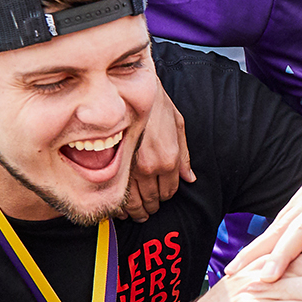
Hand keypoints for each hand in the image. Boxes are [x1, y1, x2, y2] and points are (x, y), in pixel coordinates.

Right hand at [115, 88, 193, 222]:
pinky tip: (120, 208)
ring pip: (134, 201)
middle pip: (152, 199)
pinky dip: (119, 205)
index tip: (161, 197)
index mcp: (169, 158)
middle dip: (151, 208)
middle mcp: (151, 167)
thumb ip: (184, 156)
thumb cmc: (155, 104)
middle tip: (148, 211)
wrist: (129, 88)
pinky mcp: (112, 164)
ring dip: (136, 211)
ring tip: (136, 214)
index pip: (169, 190)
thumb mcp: (178, 126)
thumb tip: (189, 178)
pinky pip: (117, 193)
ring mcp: (130, 167)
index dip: (165, 197)